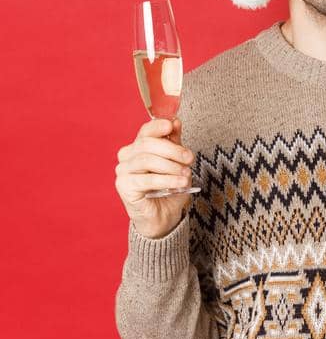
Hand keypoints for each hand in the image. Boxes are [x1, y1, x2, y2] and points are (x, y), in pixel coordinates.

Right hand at [115, 117, 195, 238]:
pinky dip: (167, 180)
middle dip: (172, 149)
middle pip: (147, 144)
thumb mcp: (177, 163)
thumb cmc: (169, 188)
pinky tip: (180, 183)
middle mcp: (127, 157)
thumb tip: (175, 121)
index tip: (172, 126)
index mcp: (138, 148)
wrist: (164, 216)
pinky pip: (147, 179)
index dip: (158, 127)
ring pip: (147, 160)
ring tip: (186, 174)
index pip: (145, 132)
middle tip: (189, 158)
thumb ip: (175, 143)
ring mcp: (123, 171)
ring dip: (171, 166)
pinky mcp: (124, 186)